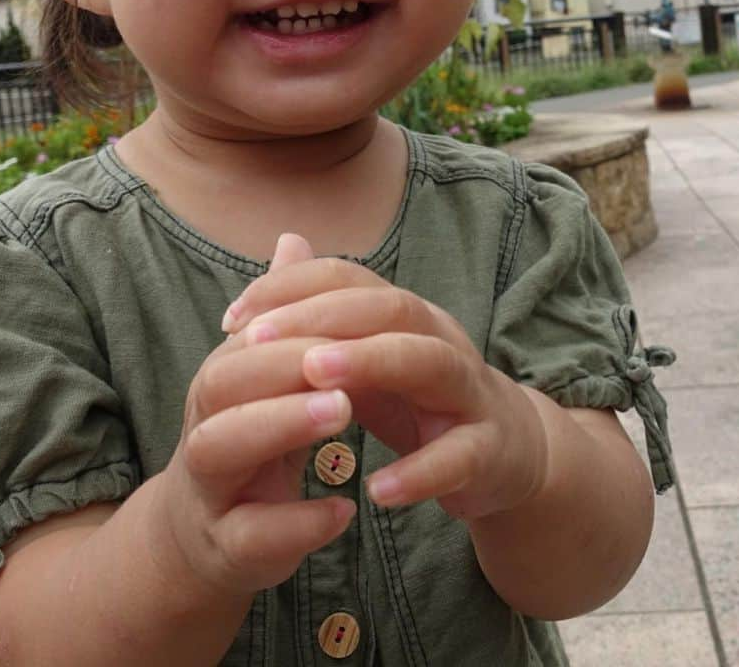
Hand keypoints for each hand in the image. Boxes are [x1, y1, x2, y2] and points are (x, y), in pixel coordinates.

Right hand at [154, 235, 356, 595]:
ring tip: (343, 416)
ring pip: (219, 450)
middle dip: (281, 368)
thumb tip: (293, 238)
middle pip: (220, 384)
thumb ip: (286, 314)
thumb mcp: (270, 375)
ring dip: (281, 427)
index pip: (246, 341)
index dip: (292, 327)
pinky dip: (296, 524)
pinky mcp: (228, 546)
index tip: (346, 321)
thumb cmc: (253, 437)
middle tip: (344, 361)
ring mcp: (210, 488)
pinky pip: (249, 535)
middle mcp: (204, 426)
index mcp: (222, 383)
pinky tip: (342, 510)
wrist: (208, 535)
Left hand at [223, 236, 549, 522]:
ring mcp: (469, 391)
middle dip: (325, 316)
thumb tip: (278, 248)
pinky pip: (459, 455)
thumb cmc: (421, 397)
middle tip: (260, 339)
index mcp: (407, 316)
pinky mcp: (489, 448)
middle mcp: (442, 339)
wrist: (506, 450)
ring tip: (315, 380)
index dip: (290, 289)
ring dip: (373, 363)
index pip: (350, 278)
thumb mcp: (368, 353)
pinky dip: (420, 471)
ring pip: (431, 362)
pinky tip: (377, 491)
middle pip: (392, 308)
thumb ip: (324, 313)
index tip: (231, 319)